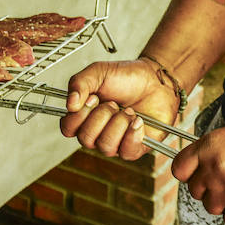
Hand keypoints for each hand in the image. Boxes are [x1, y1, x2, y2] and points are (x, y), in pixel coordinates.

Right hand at [60, 60, 179, 160]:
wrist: (156, 80)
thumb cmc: (127, 77)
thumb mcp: (98, 72)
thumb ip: (79, 83)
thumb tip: (70, 104)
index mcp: (85, 115)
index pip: (68, 128)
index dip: (78, 116)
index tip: (93, 98)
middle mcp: (98, 132)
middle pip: (85, 139)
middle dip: (102, 116)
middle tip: (114, 103)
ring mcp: (116, 142)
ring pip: (106, 146)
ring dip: (119, 123)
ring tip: (129, 110)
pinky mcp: (134, 148)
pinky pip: (126, 152)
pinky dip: (133, 133)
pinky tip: (138, 120)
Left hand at [172, 117, 224, 224]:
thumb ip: (212, 146)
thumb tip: (199, 159)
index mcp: (210, 147)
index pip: (179, 168)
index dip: (187, 173)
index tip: (194, 175)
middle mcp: (215, 170)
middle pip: (194, 190)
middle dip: (208, 187)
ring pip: (211, 207)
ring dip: (223, 201)